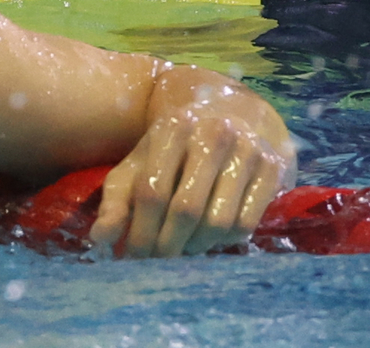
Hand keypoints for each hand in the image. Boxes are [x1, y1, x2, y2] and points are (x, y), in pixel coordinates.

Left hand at [89, 100, 294, 256]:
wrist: (229, 111)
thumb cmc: (174, 146)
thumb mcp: (139, 162)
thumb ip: (117, 199)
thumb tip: (100, 240)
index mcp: (172, 128)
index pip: (152, 191)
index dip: (140, 231)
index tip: (131, 257)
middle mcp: (213, 134)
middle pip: (186, 209)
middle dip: (167, 245)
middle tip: (156, 263)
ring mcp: (248, 150)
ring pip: (219, 221)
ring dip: (196, 246)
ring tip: (182, 250)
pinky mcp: (274, 168)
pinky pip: (247, 222)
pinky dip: (225, 241)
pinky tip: (210, 238)